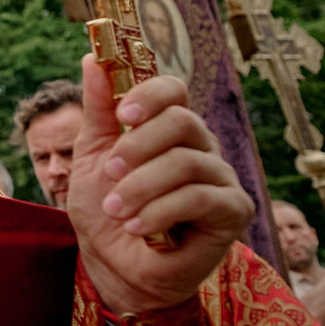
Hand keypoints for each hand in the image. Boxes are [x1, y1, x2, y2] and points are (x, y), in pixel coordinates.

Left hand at [66, 58, 252, 315]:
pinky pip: (201, 197)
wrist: (114, 268)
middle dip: (138, 146)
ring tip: (115, 210)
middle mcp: (200, 147)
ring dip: (142, 186)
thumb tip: (92, 58)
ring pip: (187, 162)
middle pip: (183, 121)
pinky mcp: (233, 211)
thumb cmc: (105, 212)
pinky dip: (161, 210)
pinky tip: (136, 226)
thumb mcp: (91, 157)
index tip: (121, 116)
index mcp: (167, 129)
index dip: (149, 96)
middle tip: (109, 173)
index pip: (174, 90)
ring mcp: (221, 177)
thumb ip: (98, 111)